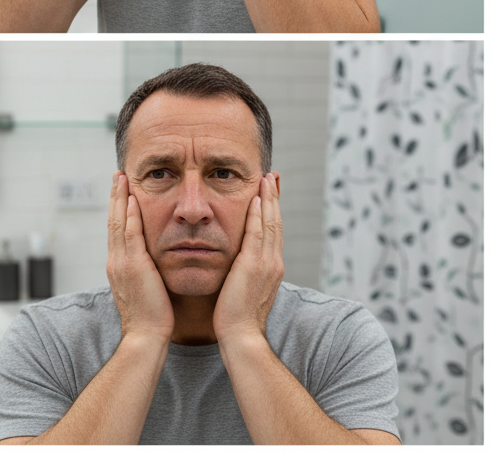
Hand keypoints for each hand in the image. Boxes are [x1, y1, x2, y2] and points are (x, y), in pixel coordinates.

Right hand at [106, 172, 172, 343]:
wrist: (145, 336)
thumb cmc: (152, 318)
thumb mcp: (145, 290)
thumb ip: (146, 273)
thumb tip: (153, 264)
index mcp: (119, 266)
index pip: (116, 230)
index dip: (117, 209)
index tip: (121, 191)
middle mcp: (115, 260)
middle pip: (112, 220)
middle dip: (115, 196)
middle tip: (117, 175)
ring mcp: (121, 262)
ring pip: (117, 222)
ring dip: (119, 198)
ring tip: (121, 178)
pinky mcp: (133, 265)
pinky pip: (129, 233)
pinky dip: (129, 214)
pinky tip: (132, 198)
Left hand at [213, 173, 283, 341]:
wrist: (240, 336)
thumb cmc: (235, 316)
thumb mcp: (242, 288)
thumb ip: (242, 272)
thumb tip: (236, 263)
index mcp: (270, 267)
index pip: (273, 231)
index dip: (272, 210)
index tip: (268, 191)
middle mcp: (273, 262)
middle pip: (276, 222)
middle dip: (273, 199)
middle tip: (271, 177)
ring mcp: (266, 264)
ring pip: (270, 224)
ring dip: (268, 200)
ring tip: (266, 179)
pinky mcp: (254, 266)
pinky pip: (258, 234)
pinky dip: (259, 215)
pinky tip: (256, 199)